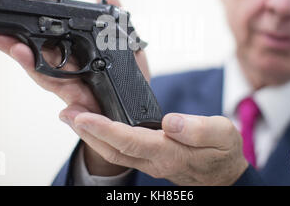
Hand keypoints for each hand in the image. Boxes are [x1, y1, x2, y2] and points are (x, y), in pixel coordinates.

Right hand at [0, 0, 149, 175]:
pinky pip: (66, 99)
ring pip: (43, 71)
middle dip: (22, 31)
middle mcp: (68, 60)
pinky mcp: (76, 102)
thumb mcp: (127, 41)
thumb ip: (115, 16)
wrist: (135, 107)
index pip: (61, 16)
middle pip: (41, 43)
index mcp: (79, 41)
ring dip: (27, 61)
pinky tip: (54, 96)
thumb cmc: (129, 74)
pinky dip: (59, 97)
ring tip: (16, 49)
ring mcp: (69, 82)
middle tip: (4, 19)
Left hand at [72, 111, 248, 184]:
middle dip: (86, 132)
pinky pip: (120, 150)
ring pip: (113, 152)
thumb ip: (198, 129)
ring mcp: (149, 162)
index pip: (130, 141)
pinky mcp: (149, 158)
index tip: (84, 116)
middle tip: (66, 113)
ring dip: (90, 135)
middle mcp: (154, 161)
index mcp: (169, 152)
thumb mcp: (222, 135)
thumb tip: (171, 121)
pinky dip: (103, 137)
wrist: (224, 175)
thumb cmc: (223, 153)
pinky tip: (96, 126)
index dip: (104, 128)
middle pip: (112, 149)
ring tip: (73, 117)